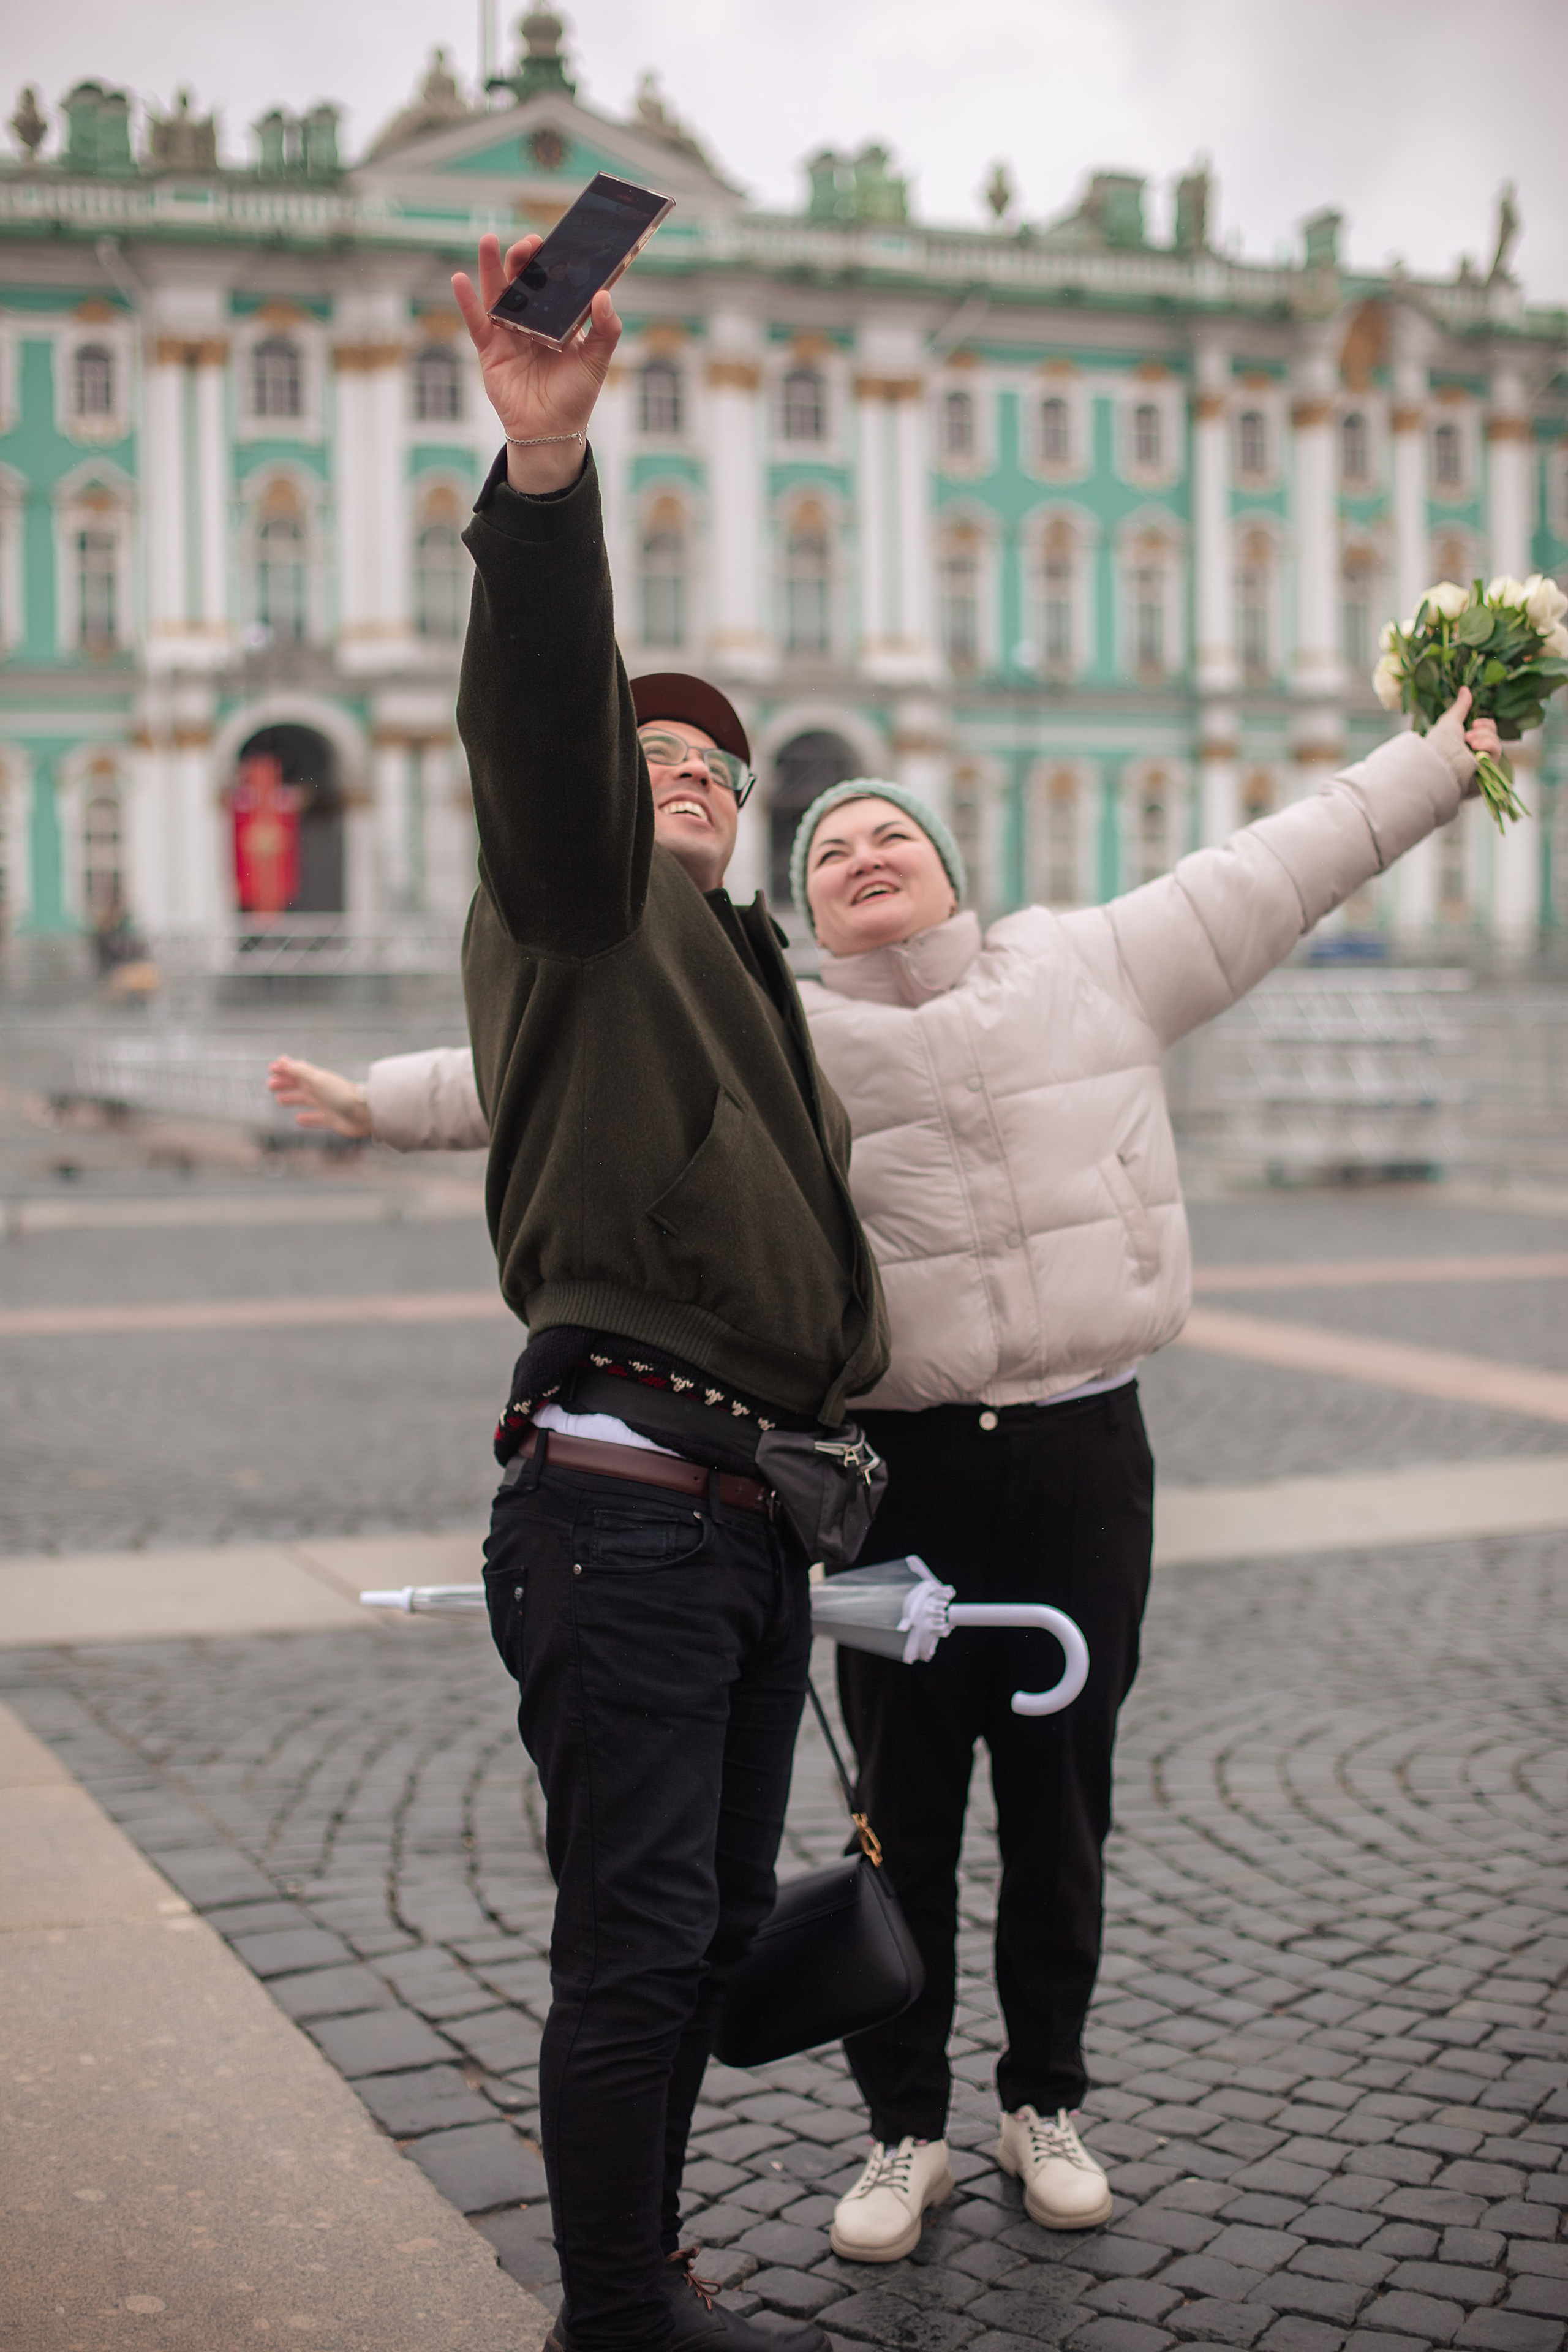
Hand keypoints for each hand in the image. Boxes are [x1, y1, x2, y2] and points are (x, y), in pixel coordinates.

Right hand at [266, 1056, 370, 1138]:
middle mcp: (321, 1091)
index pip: (297, 1071)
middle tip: (270, 1085)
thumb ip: (299, 1071)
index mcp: (317, 1079)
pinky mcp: (331, 1120)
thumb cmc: (342, 1095)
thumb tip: (282, 1060)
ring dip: (292, 1099)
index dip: (284, 1069)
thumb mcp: (317, 1081)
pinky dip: (306, 1118)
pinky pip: (315, 1118)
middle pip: (299, 1085)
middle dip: (285, 1084)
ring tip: (280, 1100)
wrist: (365, 1113)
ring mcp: (326, 1105)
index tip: (271, 1069)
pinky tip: (299, 1119)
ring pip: (305, 1100)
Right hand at [452, 233, 621, 493]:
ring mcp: (508, 334)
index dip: (551, 262)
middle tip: (527, 244)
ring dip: (491, 267)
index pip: (552, 283)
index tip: (552, 243)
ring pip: (498, 294)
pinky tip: (460, 279)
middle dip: (523, 260)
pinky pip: (477, 322)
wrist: (551, 432)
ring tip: (489, 240)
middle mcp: (531, 321)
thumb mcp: (597, 361)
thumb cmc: (575, 397)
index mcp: (557, 319)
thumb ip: (605, 329)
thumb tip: (604, 296)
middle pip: (523, 282)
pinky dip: (467, 301)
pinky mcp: (490, 350)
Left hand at [1428, 687, 1503, 797]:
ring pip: (1496, 744)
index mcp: (1469, 741)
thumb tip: (1465, 688)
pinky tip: (1476, 748)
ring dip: (1484, 738)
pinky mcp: (1487, 772)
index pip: (1488, 730)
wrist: (1440, 762)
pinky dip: (1487, 747)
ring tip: (1469, 741)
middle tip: (1468, 735)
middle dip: (1483, 731)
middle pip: (1494, 736)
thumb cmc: (1441, 742)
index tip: (1475, 723)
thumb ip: (1461, 706)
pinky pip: (1496, 754)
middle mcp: (1476, 753)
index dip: (1486, 724)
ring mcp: (1482, 763)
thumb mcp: (1451, 720)